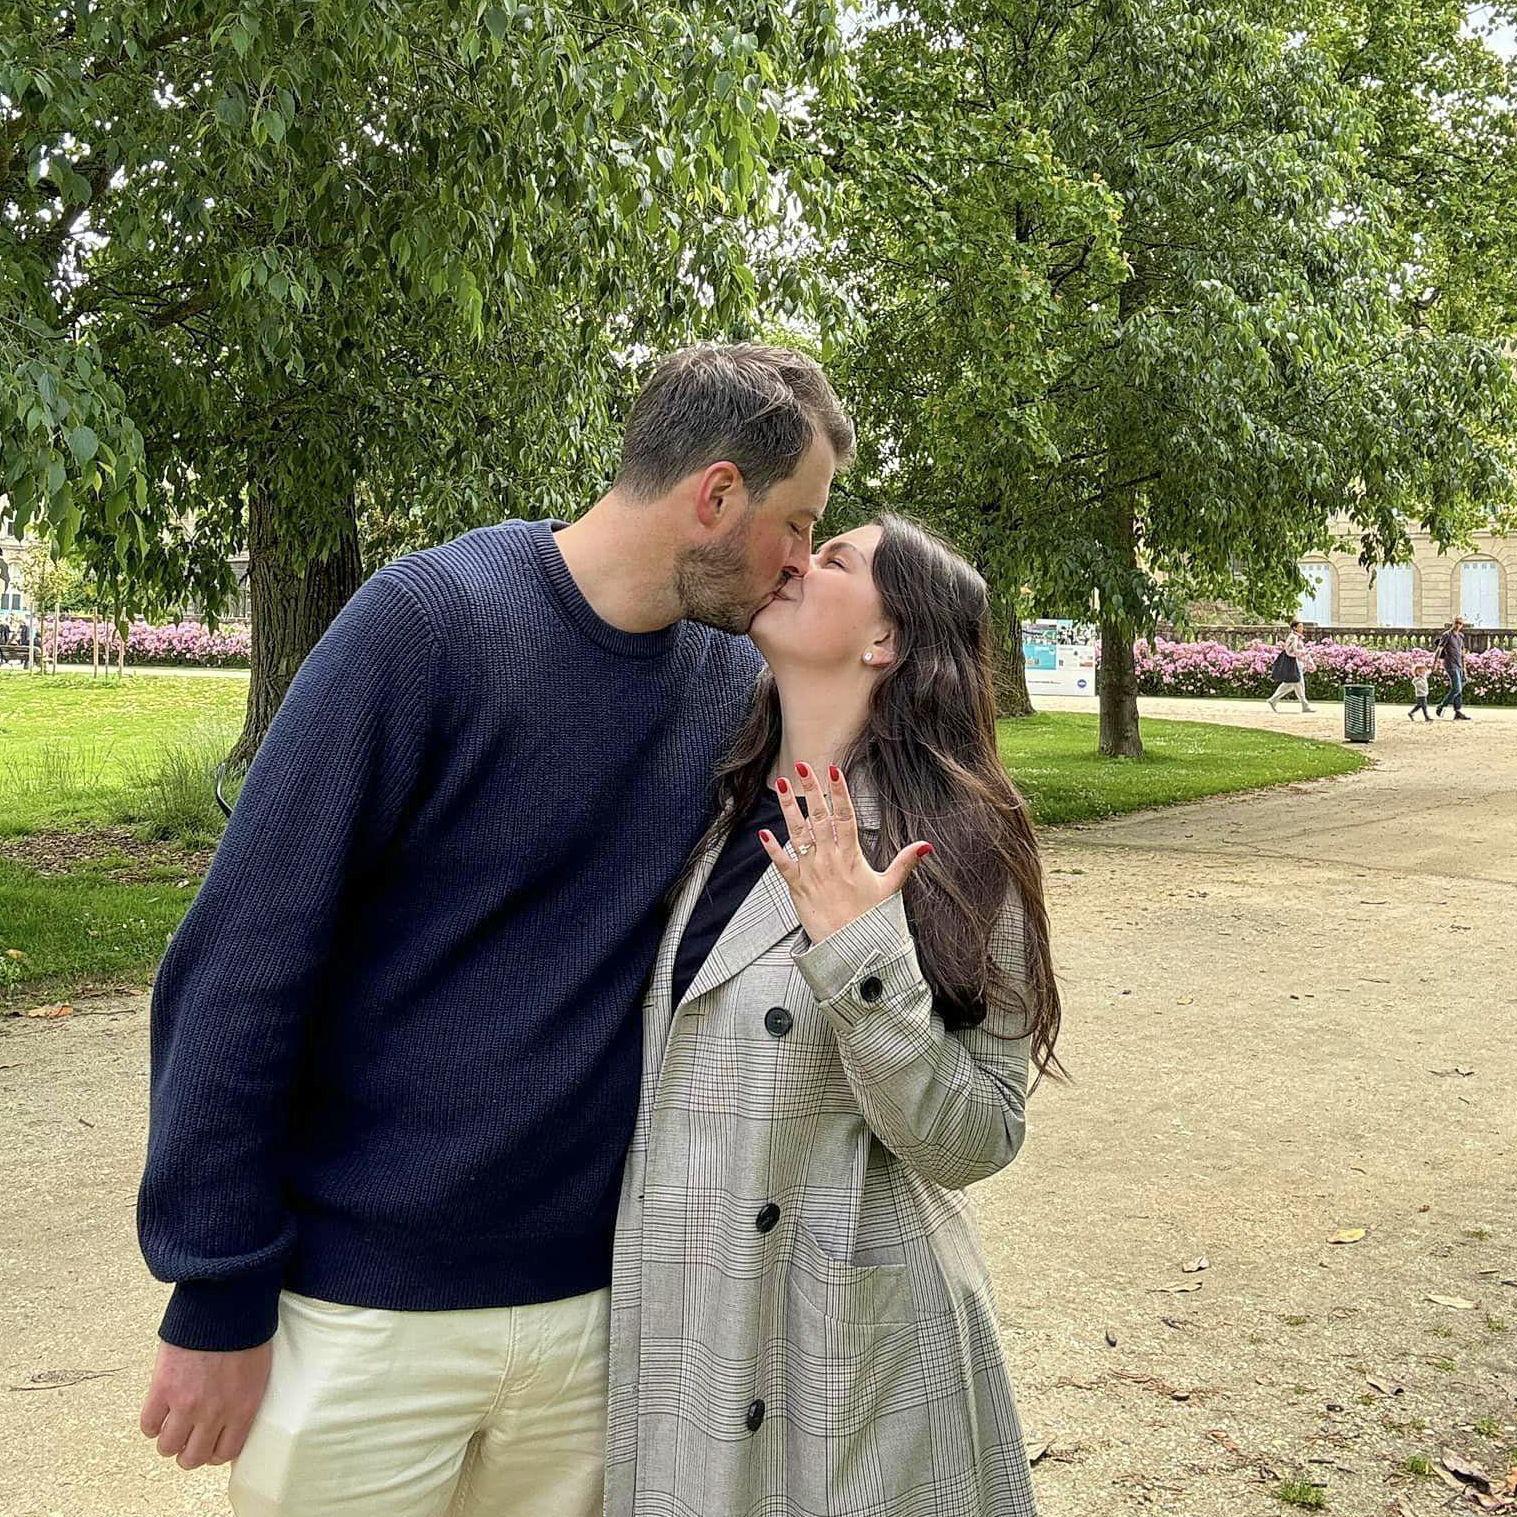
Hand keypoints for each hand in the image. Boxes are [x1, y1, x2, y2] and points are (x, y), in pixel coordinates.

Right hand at [140, 1339, 272, 1469]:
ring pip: (167, 1447)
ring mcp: (186, 1403)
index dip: (214, 1452)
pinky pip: (148, 1425)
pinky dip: (151, 1423)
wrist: (225, 1304)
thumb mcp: (257, 1371)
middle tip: (187, 1437)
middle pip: (192, 1458)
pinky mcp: (163, 1389)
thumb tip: (231, 1420)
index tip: (209, 1443)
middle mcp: (214, 1413)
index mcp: (243, 1408)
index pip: (225, 1453)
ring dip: (168, 1439)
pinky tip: (158, 1411)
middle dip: (188, 1452)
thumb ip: (243, 1400)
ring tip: (171, 1423)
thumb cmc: (245, 1332)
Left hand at [759, 762, 932, 943]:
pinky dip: (772, 849)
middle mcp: (830, 859)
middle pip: (819, 817)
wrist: (850, 948)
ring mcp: (812, 872)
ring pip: (798, 834)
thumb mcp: (890, 888)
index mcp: (852, 856)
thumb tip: (926, 846)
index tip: (833, 771)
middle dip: (811, 790)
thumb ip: (905, 862)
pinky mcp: (797, 887)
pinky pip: (782, 864)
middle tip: (803, 767)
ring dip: (788, 809)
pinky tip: (763, 832)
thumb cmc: (870, 919)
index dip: (838, 792)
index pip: (845, 816)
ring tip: (782, 786)